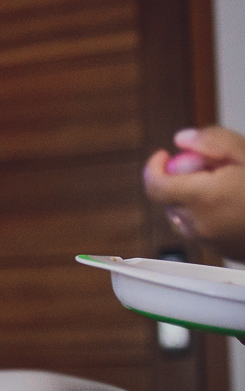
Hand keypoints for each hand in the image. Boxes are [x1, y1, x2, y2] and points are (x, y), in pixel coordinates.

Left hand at [144, 127, 244, 259]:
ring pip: (182, 214)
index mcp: (203, 197)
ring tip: (229, 187)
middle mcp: (199, 223)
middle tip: (212, 168)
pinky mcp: (219, 251)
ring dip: (194, 198)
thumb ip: (214, 142)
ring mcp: (208, 241)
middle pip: (168, 198)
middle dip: (181, 179)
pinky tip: (236, 206)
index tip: (164, 156)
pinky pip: (199, 229)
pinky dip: (207, 215)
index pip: (154, 184)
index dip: (154, 167)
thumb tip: (181, 140)